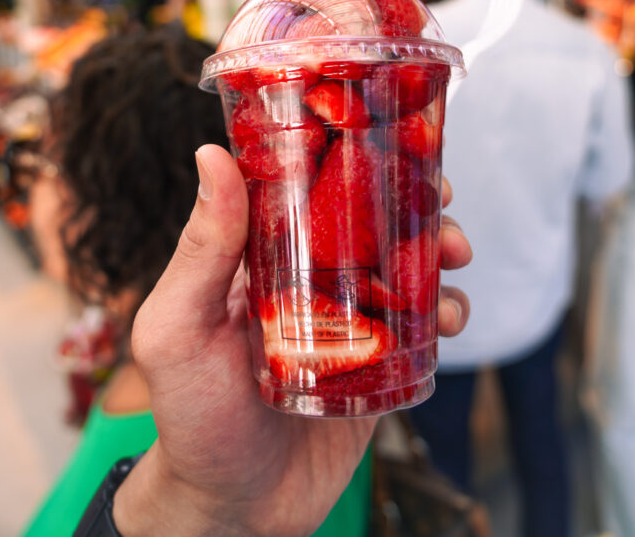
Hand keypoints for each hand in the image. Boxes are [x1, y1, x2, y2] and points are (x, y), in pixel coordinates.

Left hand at [113, 145, 471, 536]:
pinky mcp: (377, 365)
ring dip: (438, 250)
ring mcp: (347, 322)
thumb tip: (211, 153)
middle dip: (413, 201)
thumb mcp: (180, 326)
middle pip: (369, 221)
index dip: (351, 156)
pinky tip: (452, 318)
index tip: (390, 135)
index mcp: (261, 257)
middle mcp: (308, 280)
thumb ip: (200, 249)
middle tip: (443, 200)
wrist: (233, 511)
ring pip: (404, 267)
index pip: (308, 188)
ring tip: (455, 255)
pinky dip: (447, 312)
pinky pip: (421, 328)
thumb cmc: (191, 416)